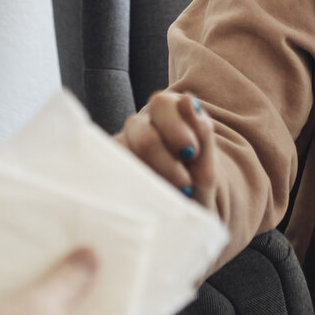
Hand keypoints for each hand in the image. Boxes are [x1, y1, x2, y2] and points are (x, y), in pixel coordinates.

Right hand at [118, 90, 218, 206]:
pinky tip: (150, 195)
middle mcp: (141, 123)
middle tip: (184, 181)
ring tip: (169, 194)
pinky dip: (136, 187)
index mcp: (167, 111)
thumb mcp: (206, 163)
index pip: (162, 104)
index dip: (176, 129)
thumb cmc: (196, 183)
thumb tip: (186, 99)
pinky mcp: (108, 167)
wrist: (185, 215)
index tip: (191, 153)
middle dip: (165, 161)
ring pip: (124, 153)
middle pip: (141, 131)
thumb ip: (201, 132)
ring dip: (151, 179)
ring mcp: (121, 146)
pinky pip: (113, 172)